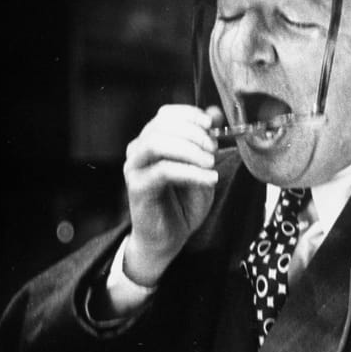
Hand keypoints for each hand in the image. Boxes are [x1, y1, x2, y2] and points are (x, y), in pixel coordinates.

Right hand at [121, 104, 222, 286]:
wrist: (168, 239)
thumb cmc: (183, 203)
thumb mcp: (202, 168)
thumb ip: (206, 141)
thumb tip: (215, 112)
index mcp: (153, 140)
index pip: (165, 114)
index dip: (190, 115)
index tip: (211, 124)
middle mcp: (139, 150)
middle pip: (161, 125)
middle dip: (193, 133)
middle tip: (214, 148)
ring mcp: (134, 167)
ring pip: (157, 143)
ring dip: (189, 150)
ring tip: (211, 163)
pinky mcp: (137, 187)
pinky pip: (164, 171)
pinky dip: (191, 172)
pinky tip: (209, 179)